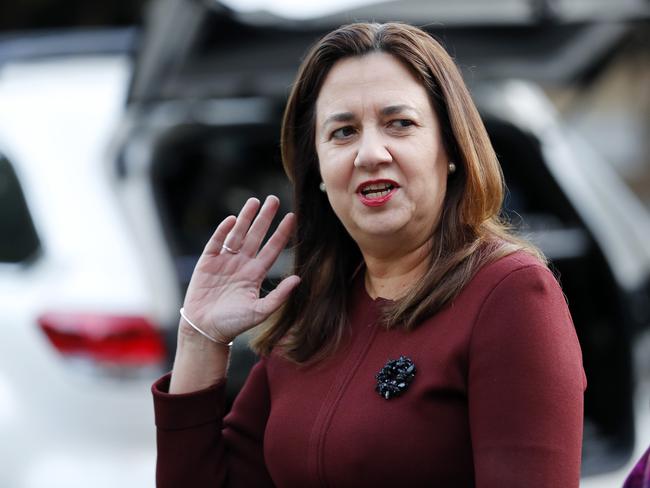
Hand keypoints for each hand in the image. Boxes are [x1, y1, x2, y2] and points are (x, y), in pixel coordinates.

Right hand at [180, 195, 299, 343]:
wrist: (205, 330)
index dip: (281, 233)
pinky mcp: (207, 262)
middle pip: (256, 236)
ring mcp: (224, 261)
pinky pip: (216, 242)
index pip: (272, 249)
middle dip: (264, 218)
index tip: (292, 217)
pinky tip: (232, 219)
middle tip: (273, 199)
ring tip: (254, 201)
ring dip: (246, 218)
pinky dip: (223, 231)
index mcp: (255, 274)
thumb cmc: (233, 324)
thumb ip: (279, 296)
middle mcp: (242, 264)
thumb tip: (298, 279)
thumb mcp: (260, 312)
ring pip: (237, 234)